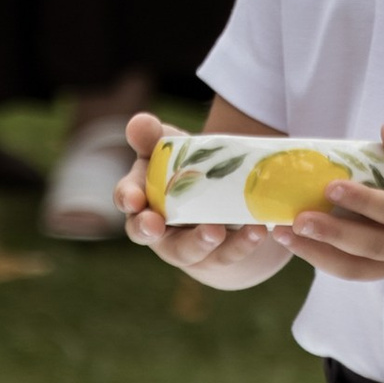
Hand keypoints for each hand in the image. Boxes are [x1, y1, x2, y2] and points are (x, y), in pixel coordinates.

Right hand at [118, 114, 299, 288]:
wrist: (227, 203)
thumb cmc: (191, 171)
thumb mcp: (173, 148)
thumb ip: (153, 135)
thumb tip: (138, 123)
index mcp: (143, 196)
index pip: (127, 198)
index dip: (127, 198)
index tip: (135, 198)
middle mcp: (158, 228)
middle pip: (145, 233)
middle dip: (147, 229)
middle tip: (154, 224)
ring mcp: (187, 246)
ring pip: (188, 251)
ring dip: (200, 241)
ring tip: (217, 229)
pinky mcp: (217, 258)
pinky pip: (227, 255)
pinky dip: (242, 243)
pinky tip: (256, 229)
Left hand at [276, 120, 383, 284]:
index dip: (364, 202)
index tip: (331, 186)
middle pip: (371, 246)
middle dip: (331, 234)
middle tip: (295, 220)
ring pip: (358, 268)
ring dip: (318, 254)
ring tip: (283, 236)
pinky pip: (358, 272)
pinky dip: (328, 261)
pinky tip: (301, 244)